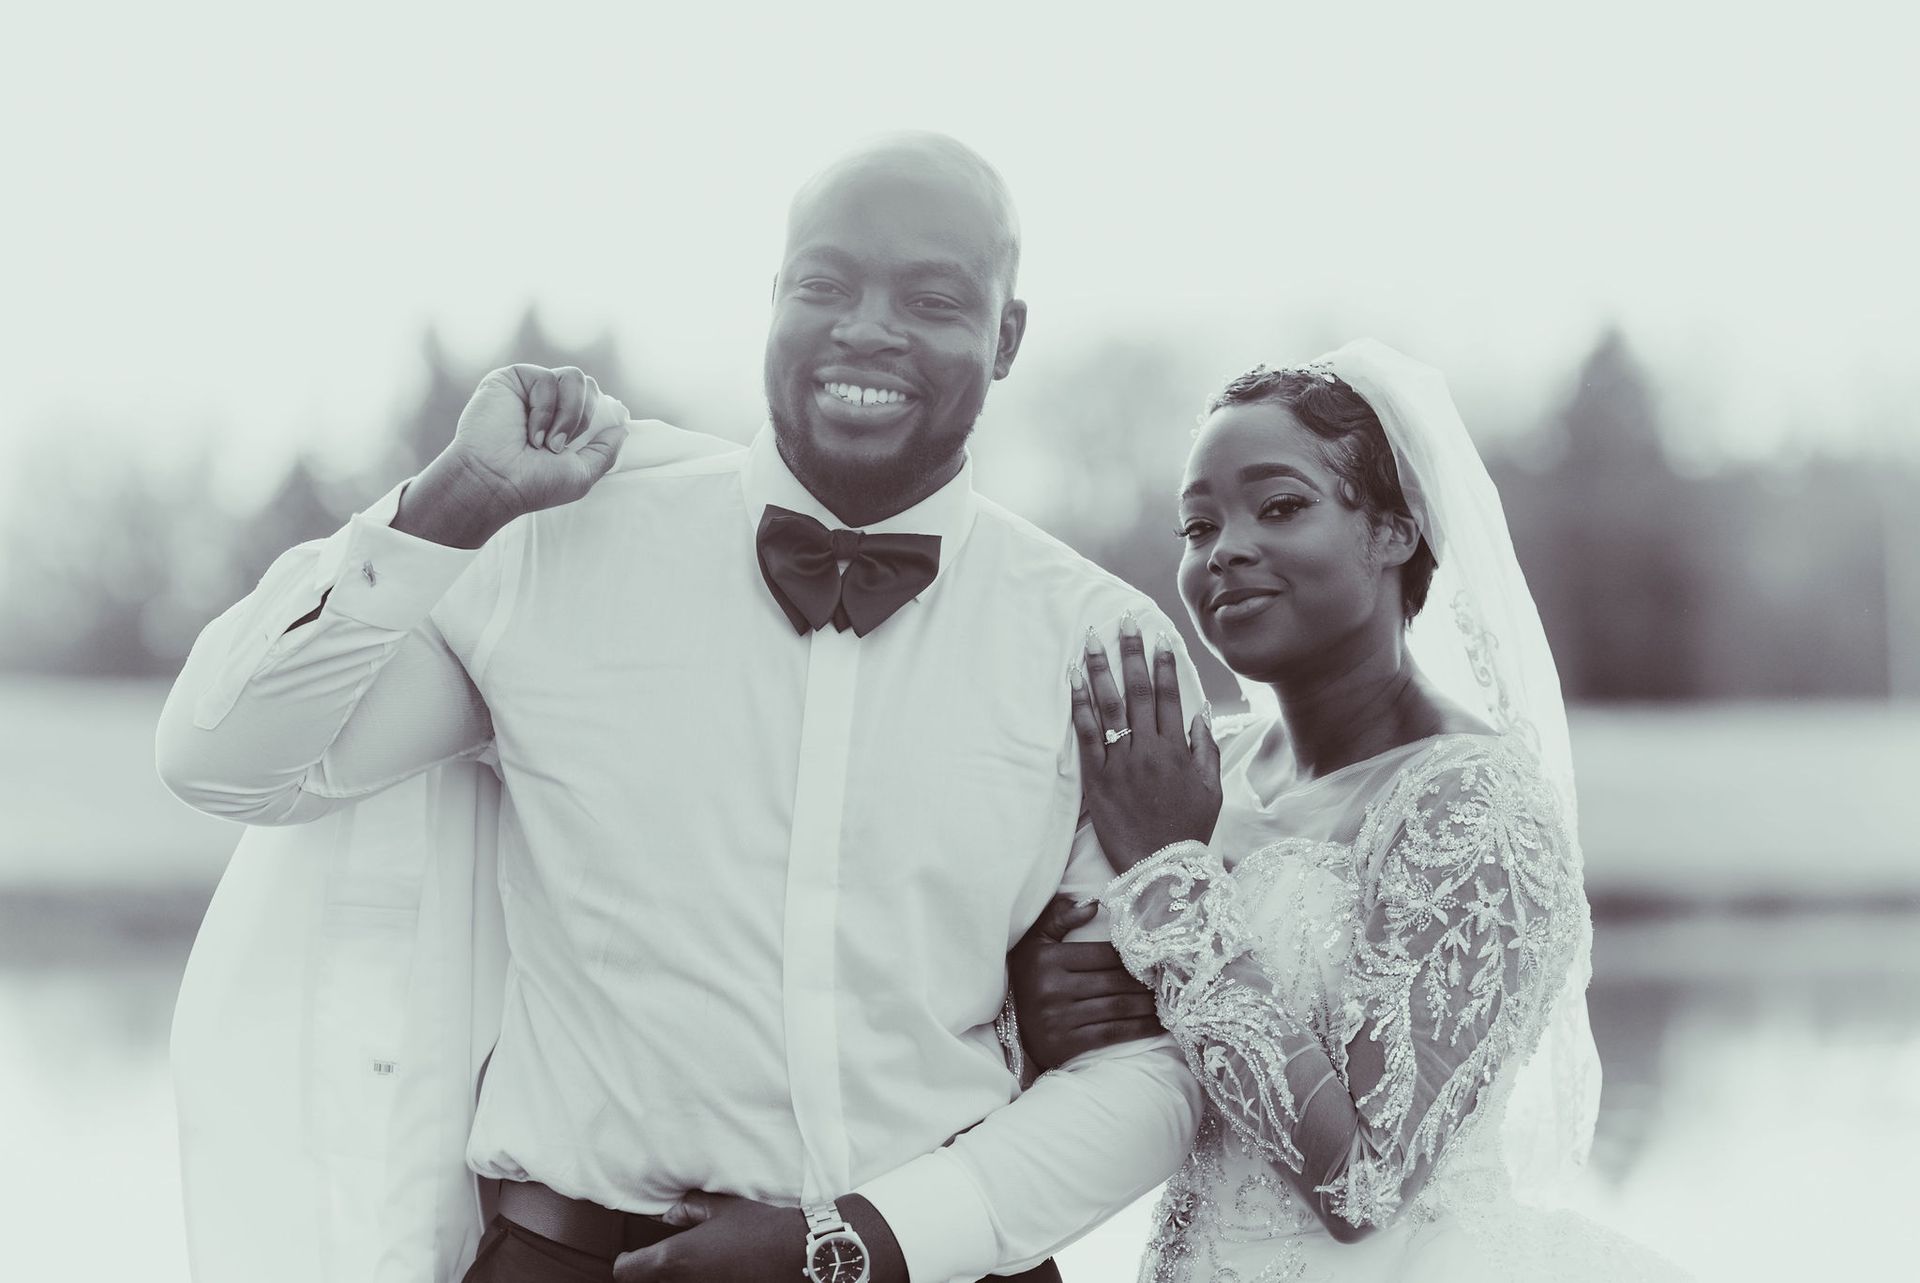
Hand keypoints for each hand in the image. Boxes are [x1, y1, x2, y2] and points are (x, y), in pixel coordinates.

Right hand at [394, 364, 630, 547]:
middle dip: (583, 418)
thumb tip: (622, 428)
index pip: (595, 403)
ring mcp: (531, 390)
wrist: (495, 482)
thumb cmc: (533, 484)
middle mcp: (549, 405)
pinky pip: (547, 378)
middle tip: (559, 446)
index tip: (579, 445)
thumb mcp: (582, 474)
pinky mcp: (512, 379)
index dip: (597, 418)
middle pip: (589, 386)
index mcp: (564, 423)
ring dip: (569, 413)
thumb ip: (605, 451)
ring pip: (575, 378)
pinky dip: (544, 410)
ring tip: (547, 441)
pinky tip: (530, 433)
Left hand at [614, 1193, 904, 1282]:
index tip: (631, 1256)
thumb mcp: (722, 1208)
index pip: (627, 1271)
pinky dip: (699, 1281)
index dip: (626, 1262)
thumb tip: (670, 1215)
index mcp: (675, 1259)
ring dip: (675, 1279)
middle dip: (651, 1274)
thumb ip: (690, 1209)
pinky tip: (712, 1273)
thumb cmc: (758, 1226)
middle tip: (659, 1262)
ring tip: (690, 1267)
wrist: (797, 1253)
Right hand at [1009, 894, 1161, 1069]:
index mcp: (1047, 959)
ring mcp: (1059, 1018)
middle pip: (1114, 981)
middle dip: (1146, 981)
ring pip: (1118, 1007)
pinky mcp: (1066, 1044)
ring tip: (1168, 999)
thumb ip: (1058, 916)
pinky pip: (1113, 1033)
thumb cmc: (1028, 977)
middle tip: (1171, 978)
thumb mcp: (1034, 942)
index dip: (1133, 956)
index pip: (1103, 954)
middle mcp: (1052, 988)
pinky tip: (1158, 1023)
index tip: (1156, 957)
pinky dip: (1140, 1028)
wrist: (1010, 1029)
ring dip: (1148, 1004)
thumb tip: (1093, 904)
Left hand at [1071, 615, 1220, 871]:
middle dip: (1133, 652)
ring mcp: (1121, 762)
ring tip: (1094, 638)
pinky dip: (1080, 703)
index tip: (1160, 636)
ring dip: (1102, 668)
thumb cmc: (1188, 830)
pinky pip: (1086, 734)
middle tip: (1125, 619)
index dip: (1165, 663)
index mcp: (1178, 750)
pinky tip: (1074, 677)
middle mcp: (1150, 749)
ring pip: (1111, 705)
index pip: (1172, 695)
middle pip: (1140, 691)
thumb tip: (1200, 713)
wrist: (1162, 871)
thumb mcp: (1211, 789)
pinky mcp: (1097, 779)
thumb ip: (1206, 749)